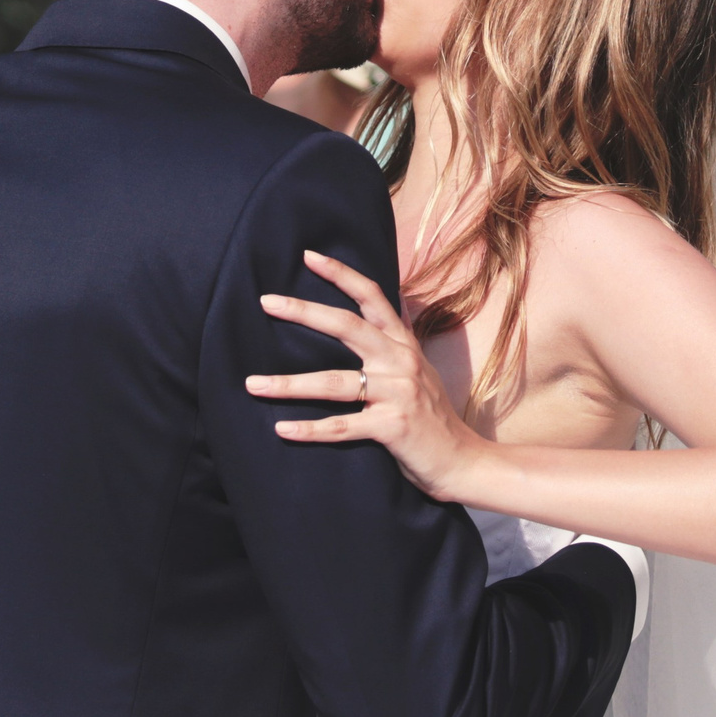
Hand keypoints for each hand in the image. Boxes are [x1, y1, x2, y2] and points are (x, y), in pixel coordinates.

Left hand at [250, 250, 487, 500]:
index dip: (342, 274)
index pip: (373, 297)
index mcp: (403, 344)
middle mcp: (400, 362)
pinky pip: (342, 426)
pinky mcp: (392, 427)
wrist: (461, 460)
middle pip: (347, 326)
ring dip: (289, 384)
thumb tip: (386, 305)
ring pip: (334, 383)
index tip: (309, 256)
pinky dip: (310, 430)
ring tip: (253, 384)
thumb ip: (397, 340)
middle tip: (266, 301)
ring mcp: (397, 394)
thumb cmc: (432, 416)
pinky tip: (283, 429)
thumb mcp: (419, 368)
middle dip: (304, 312)